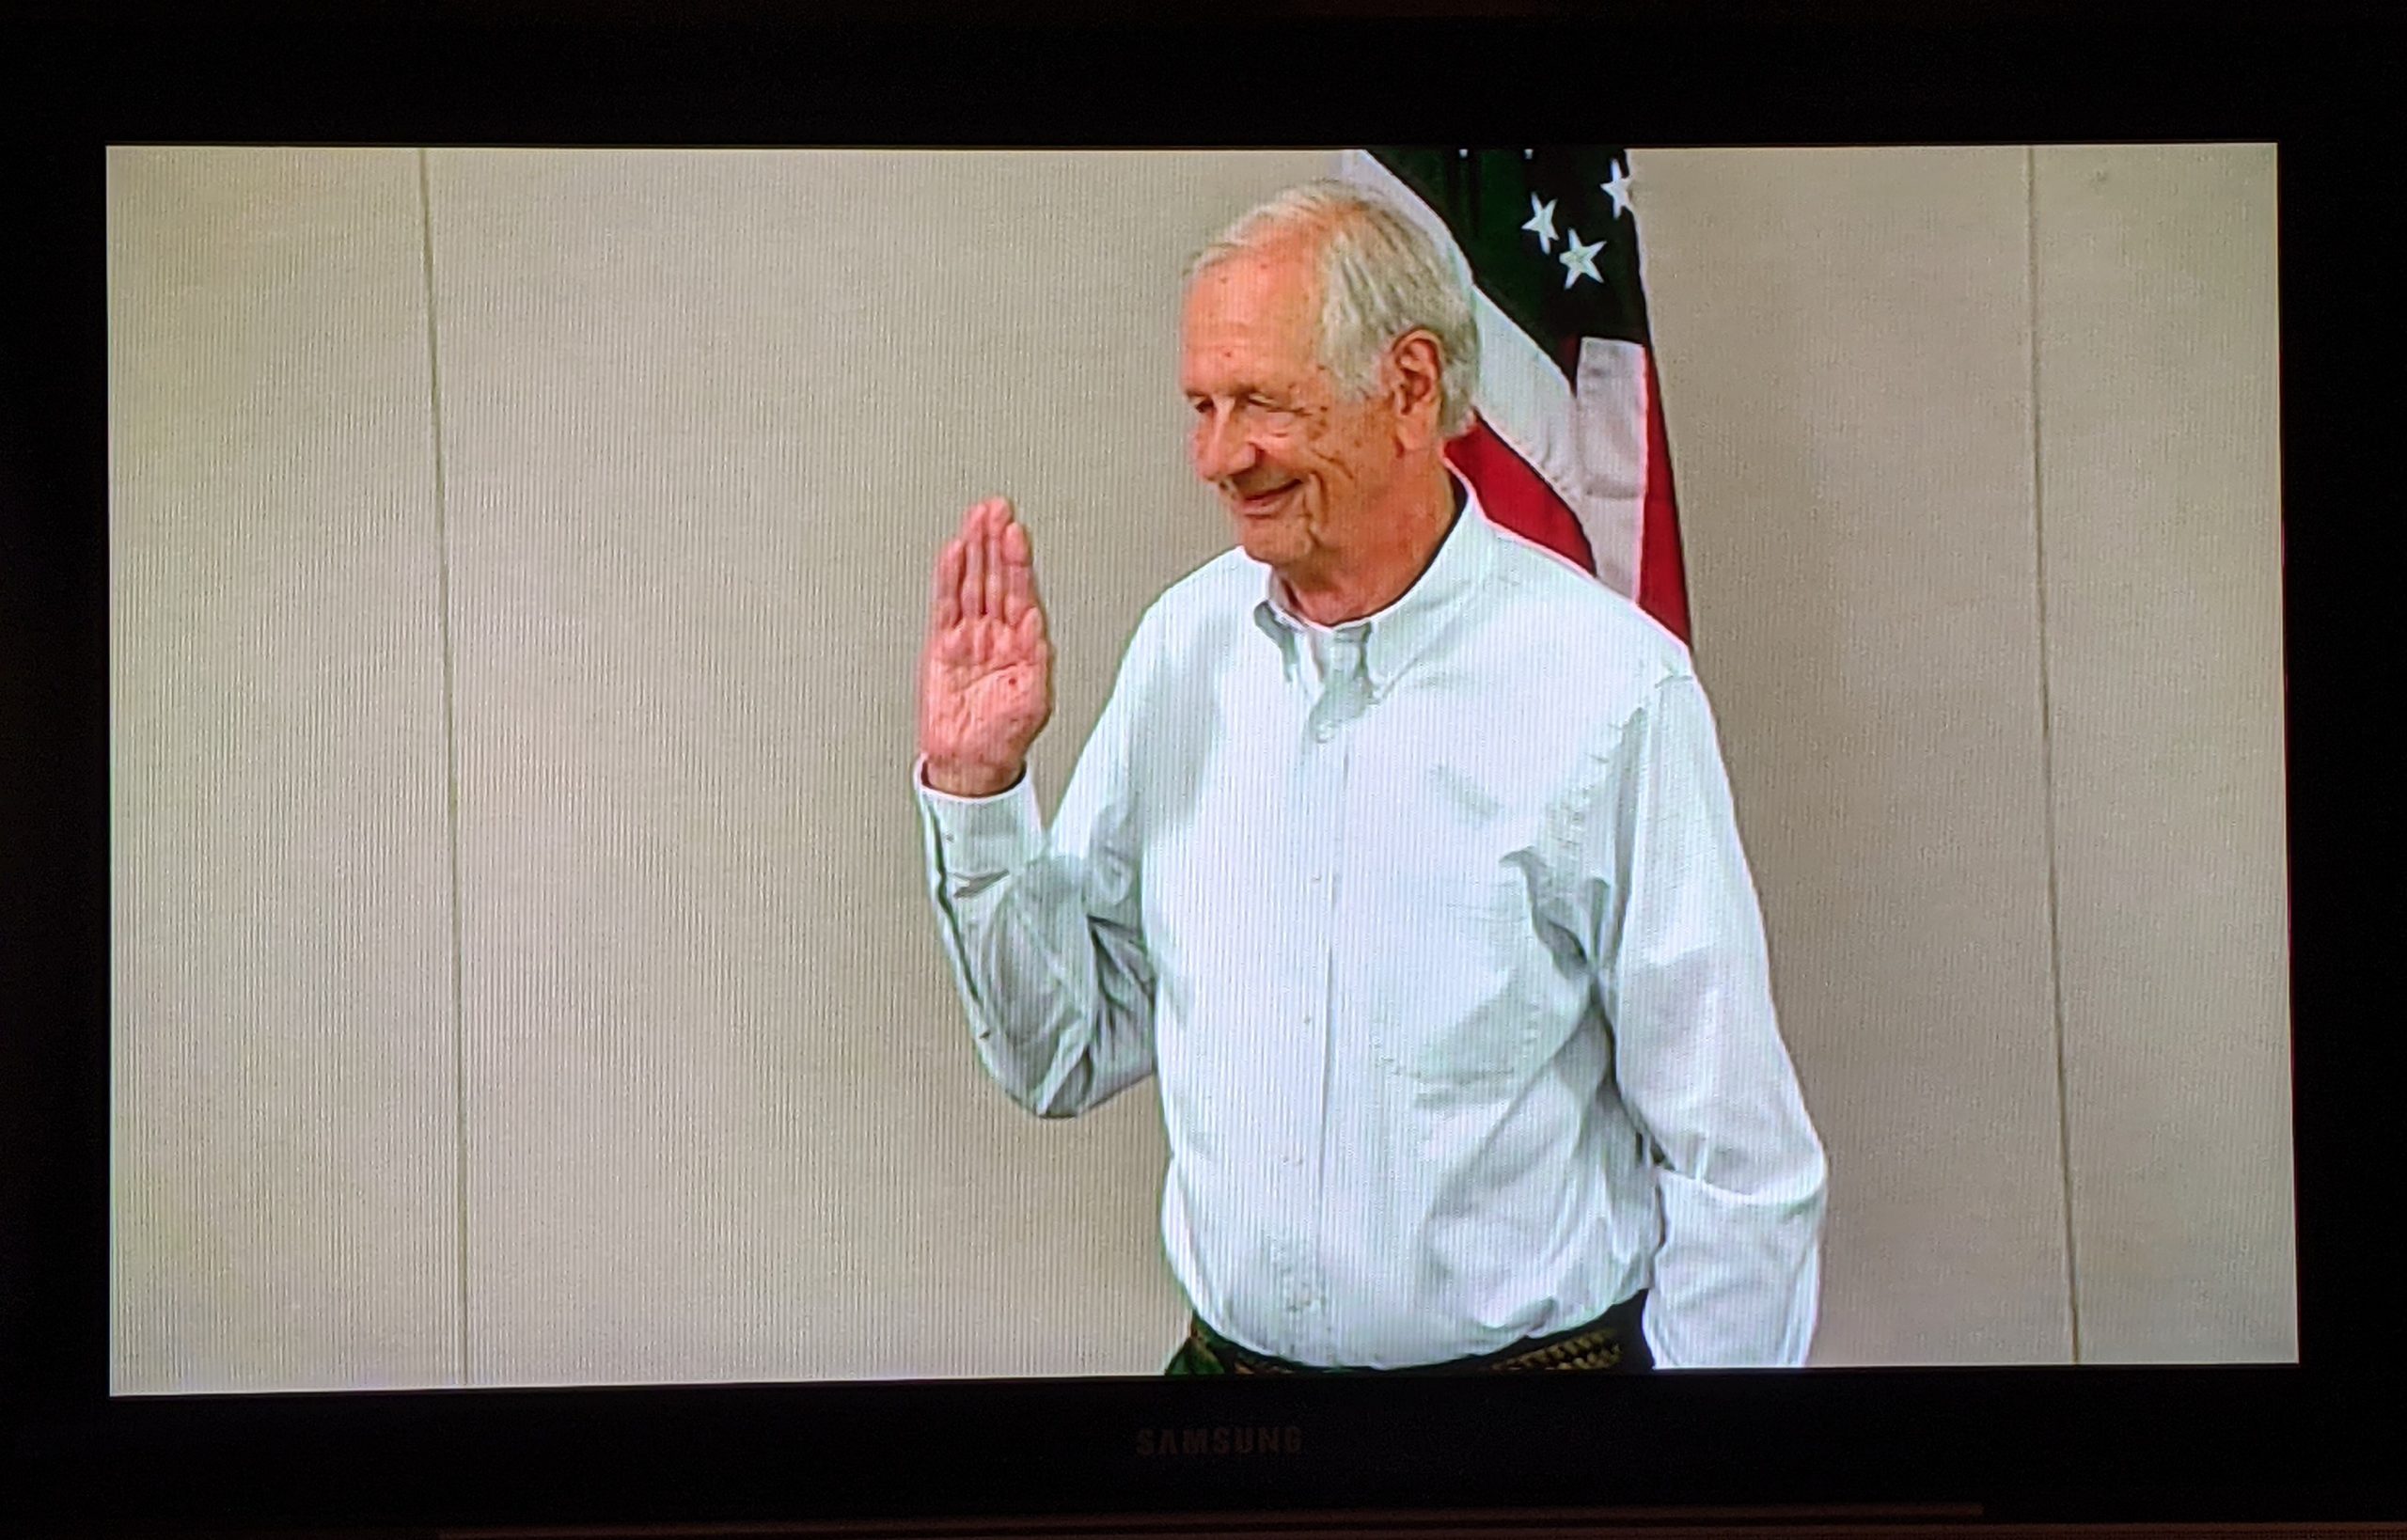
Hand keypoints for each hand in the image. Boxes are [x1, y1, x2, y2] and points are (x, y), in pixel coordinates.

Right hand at [918, 497, 1053, 797]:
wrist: (969, 764)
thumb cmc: (1005, 739)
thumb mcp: (1035, 702)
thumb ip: (1037, 660)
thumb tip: (1036, 620)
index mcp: (1024, 645)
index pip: (1022, 592)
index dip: (1019, 561)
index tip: (1016, 533)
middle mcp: (997, 636)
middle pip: (997, 577)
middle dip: (997, 542)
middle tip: (996, 508)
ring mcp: (970, 639)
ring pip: (973, 583)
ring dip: (975, 550)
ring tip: (976, 518)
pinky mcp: (944, 647)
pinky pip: (945, 605)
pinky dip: (949, 578)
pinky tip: (953, 554)